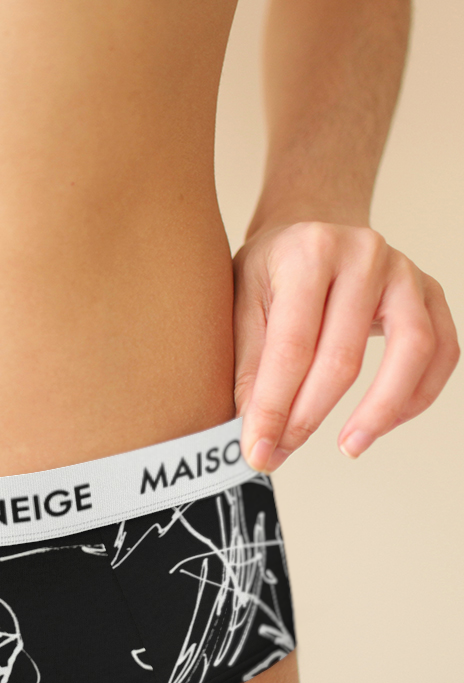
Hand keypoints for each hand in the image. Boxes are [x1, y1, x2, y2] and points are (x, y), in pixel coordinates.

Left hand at [232, 220, 458, 472]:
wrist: (310, 229)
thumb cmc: (272, 270)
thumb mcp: (241, 302)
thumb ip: (247, 363)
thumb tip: (255, 432)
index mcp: (308, 253)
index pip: (291, 347)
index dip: (274, 407)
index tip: (258, 450)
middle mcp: (363, 255)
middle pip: (343, 356)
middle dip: (310, 417)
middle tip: (283, 454)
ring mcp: (404, 271)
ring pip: (410, 351)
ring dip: (379, 411)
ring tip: (349, 446)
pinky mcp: (430, 292)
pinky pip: (442, 351)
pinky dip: (417, 394)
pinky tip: (384, 422)